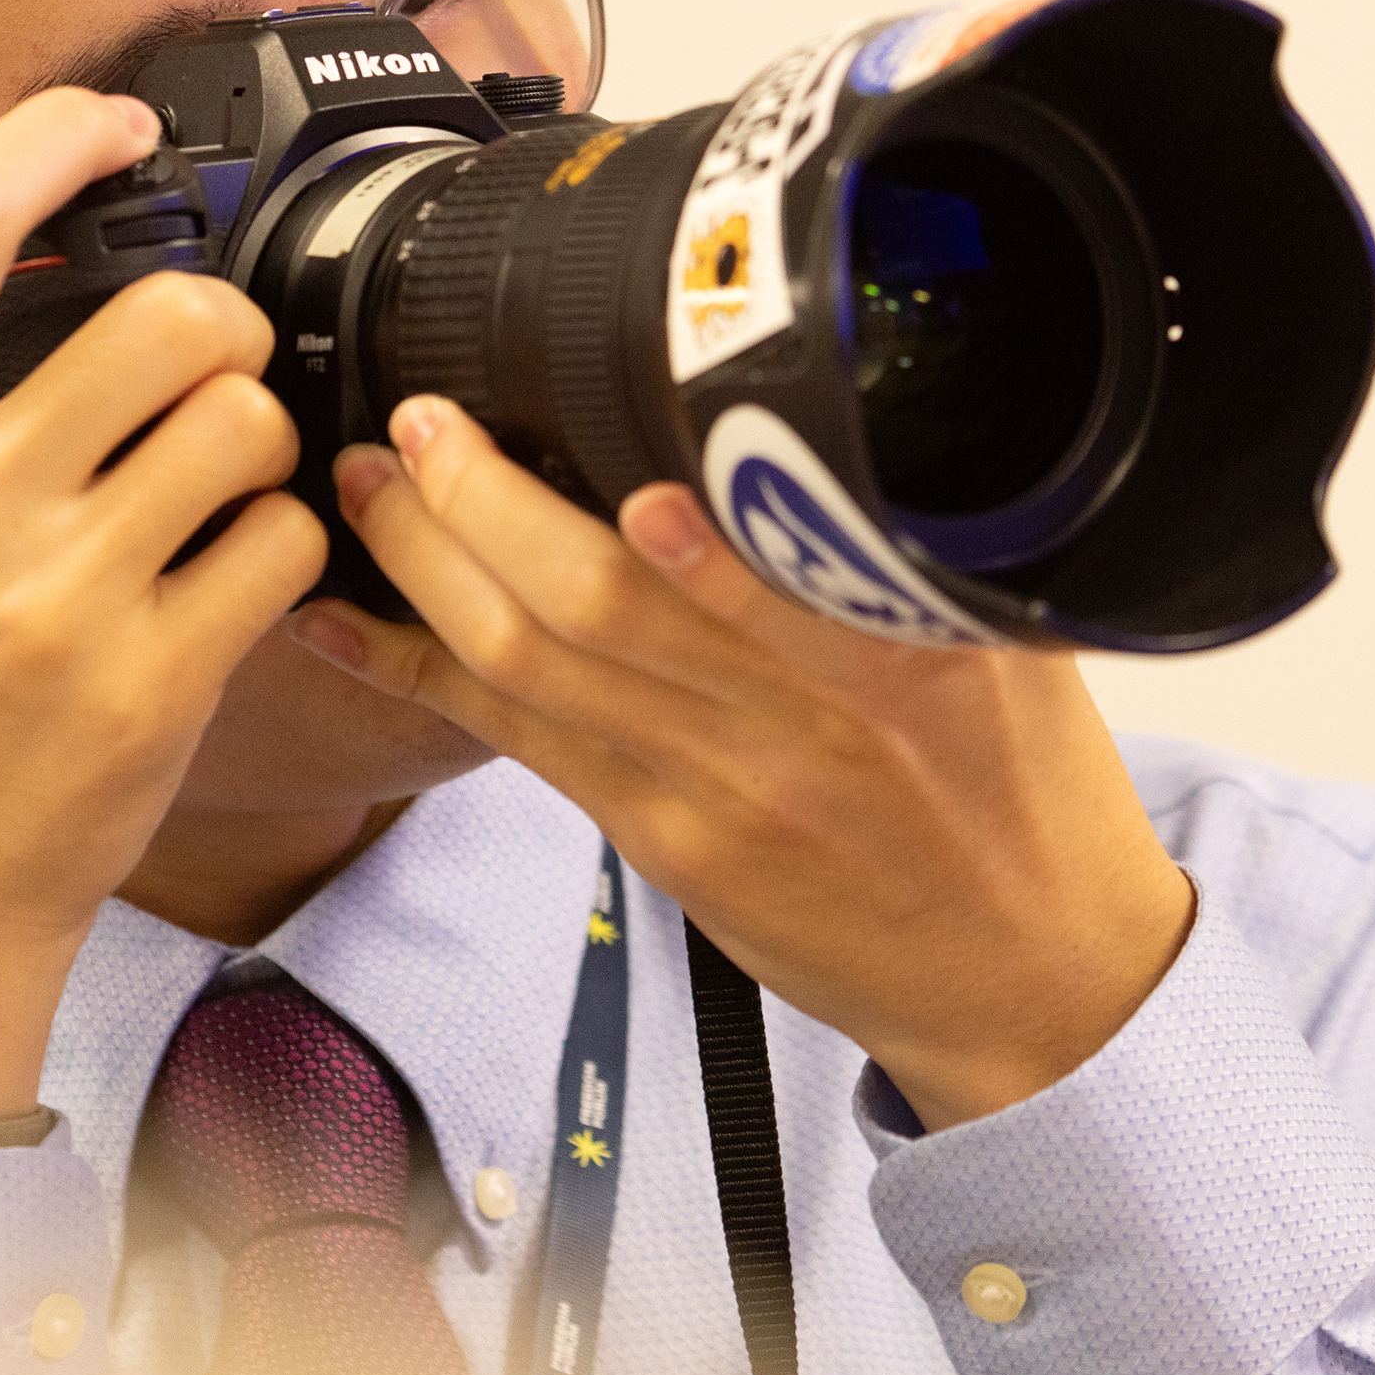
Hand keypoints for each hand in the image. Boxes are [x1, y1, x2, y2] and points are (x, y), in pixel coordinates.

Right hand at [0, 90, 327, 1121]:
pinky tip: (237, 587)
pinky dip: (283, 553)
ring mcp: (53, 599)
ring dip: (257, 448)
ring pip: (243, 420)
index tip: (112, 122)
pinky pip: (278, 547)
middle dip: (220, 330)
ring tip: (217, 499)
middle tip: (209, 376)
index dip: (51, 136)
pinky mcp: (146, 688)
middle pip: (165, 314)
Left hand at [306, 398, 1192, 1128]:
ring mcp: (712, 790)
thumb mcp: (1011, 637)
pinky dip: (418, 674)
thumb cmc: (1022, 788)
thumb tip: (822, 401)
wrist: (1027, 973)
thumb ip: (910, 534)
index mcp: (897, 657)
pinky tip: (347, 623)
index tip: (566, 413)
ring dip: (425, 568)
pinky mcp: (659, 843)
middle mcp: (791, 724)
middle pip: (596, 604)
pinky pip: (516, 741)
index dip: (653, 510)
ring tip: (365, 487)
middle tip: (415, 423)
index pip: (762, 568)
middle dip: (477, 505)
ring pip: (530, 667)